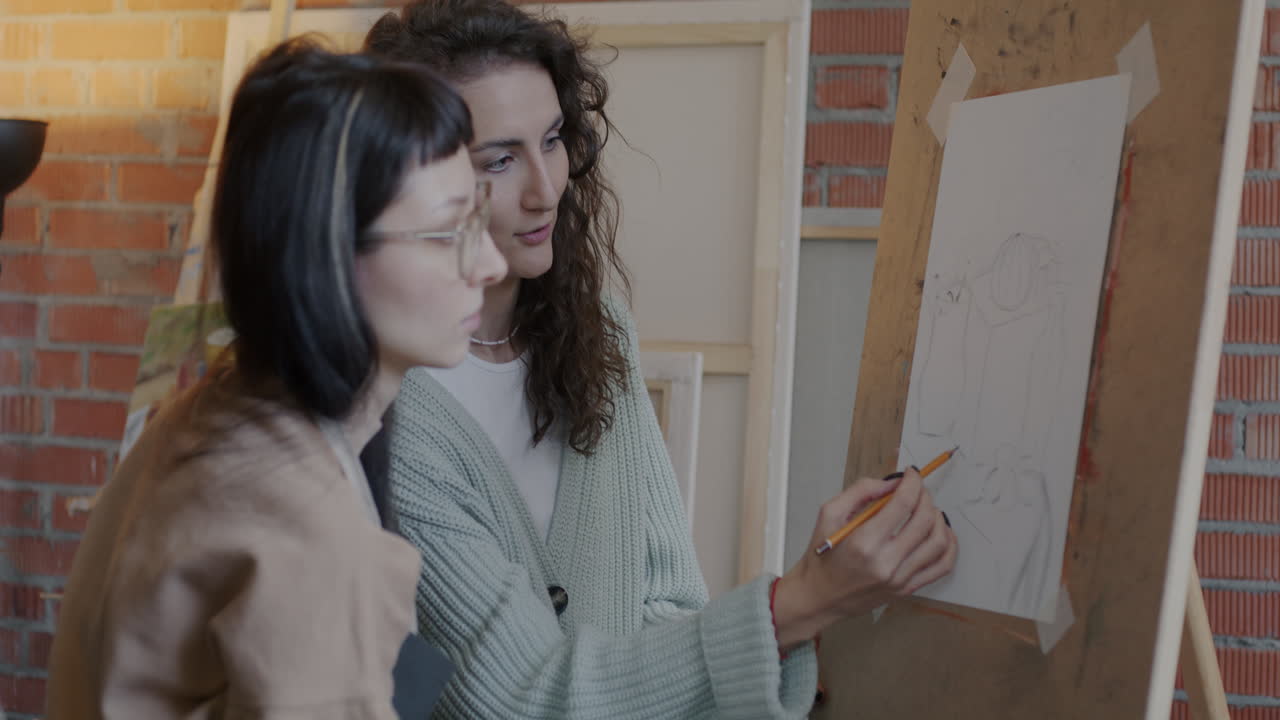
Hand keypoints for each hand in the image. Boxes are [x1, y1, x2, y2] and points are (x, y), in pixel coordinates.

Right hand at [771, 468, 956, 651]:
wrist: (819, 597)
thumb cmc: (822, 556)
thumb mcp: (829, 514)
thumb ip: (860, 492)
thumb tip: (891, 483)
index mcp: (864, 542)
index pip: (903, 504)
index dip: (912, 483)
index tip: (912, 474)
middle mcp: (886, 562)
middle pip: (924, 520)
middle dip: (925, 496)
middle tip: (918, 489)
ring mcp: (900, 579)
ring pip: (938, 542)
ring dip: (938, 518)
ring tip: (928, 509)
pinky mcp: (907, 589)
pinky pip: (942, 566)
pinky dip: (949, 546)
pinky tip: (942, 533)